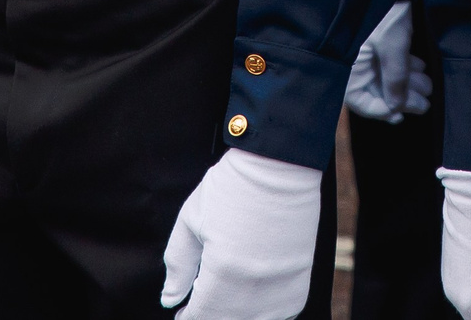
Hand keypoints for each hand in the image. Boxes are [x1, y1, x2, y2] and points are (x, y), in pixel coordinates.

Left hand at [161, 148, 322, 319]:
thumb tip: (170, 300)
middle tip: (204, 301)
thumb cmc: (233, 187)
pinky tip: (254, 294)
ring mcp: (282, 286)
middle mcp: (255, 287)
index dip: (188, 318)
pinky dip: (265, 311)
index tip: (183, 313)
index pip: (201, 317)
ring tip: (228, 295)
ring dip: (237, 315)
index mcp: (223, 273)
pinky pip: (283, 313)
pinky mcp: (301, 279)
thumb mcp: (192, 220)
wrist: (280, 165)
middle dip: (210, 316)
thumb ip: (178, 265)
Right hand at [345, 2, 431, 122]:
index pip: (358, 99)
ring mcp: (367, 49)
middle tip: (423, 104)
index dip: (379, 110)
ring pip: (387, 75)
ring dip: (407, 83)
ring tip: (427, 86)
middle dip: (401, 98)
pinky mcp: (379, 38)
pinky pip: (391, 60)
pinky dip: (405, 67)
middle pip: (376, 89)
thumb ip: (394, 78)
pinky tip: (420, 68)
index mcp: (349, 64)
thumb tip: (396, 108)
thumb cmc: (382, 11)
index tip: (399, 115)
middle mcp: (355, 60)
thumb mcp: (391, 46)